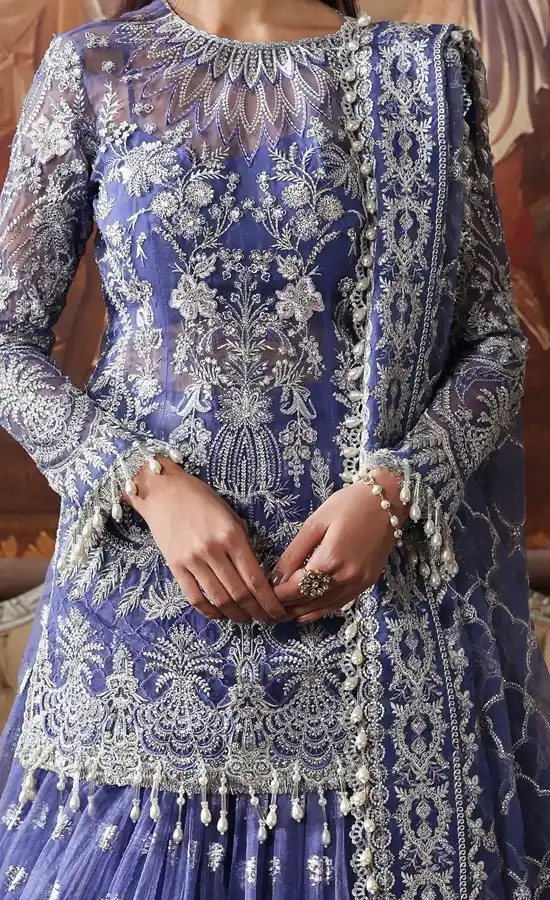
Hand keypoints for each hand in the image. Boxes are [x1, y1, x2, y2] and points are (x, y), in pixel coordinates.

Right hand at [127, 458, 286, 623]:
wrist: (164, 492)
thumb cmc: (203, 501)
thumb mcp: (231, 517)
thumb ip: (244, 546)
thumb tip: (258, 576)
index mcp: (232, 535)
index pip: (255, 578)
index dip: (269, 601)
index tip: (279, 612)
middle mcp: (212, 550)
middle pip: (239, 593)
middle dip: (257, 612)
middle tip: (267, 620)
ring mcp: (192, 560)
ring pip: (219, 599)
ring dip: (236, 615)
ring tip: (246, 619)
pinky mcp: (175, 567)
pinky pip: (194, 598)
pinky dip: (210, 611)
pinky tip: (220, 614)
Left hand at [272, 469, 406, 622]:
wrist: (387, 502)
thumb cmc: (348, 505)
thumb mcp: (315, 523)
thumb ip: (294, 553)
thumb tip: (276, 577)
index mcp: (330, 559)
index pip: (297, 587)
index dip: (279, 594)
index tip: (264, 593)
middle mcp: (346, 576)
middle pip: (310, 599)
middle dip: (287, 604)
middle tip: (268, 606)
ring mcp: (359, 582)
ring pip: (325, 605)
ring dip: (302, 610)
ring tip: (282, 612)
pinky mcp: (368, 583)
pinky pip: (341, 603)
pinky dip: (322, 609)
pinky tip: (306, 613)